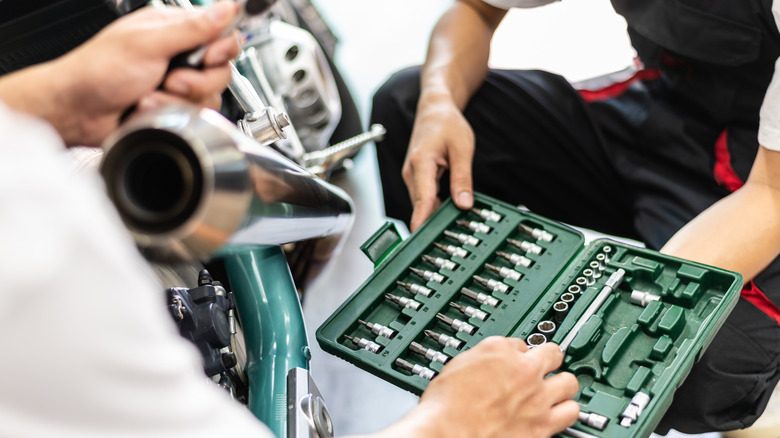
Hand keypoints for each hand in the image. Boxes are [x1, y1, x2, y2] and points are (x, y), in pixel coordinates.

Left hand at [4, 2, 240, 145]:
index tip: (207, 57)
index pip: (222, 34)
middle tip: (171, 79)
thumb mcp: (149, 44)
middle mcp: (179, 55)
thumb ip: (192, 28)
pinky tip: (148, 106)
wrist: (77, 110)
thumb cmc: (99, 70)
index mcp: (173, 29)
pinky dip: (171, 113)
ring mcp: (177, 82)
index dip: (222, 49)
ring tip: (152, 95)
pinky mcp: (174, 106)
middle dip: (197, 81)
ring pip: (209, 95)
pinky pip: (194, 114)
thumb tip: (226, 7)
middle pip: (221, 70)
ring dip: (178, 100)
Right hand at [371, 337, 579, 437]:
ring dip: (562, 387)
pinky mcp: (543, 426)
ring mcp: (537, 398)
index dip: (518, 353)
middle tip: (542, 371)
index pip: (521, 343)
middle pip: (554, 355)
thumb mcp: (458, 365)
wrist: (447, 432)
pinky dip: (564, 413)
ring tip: (554, 393)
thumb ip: (483, 360)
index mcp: (499, 350)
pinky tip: (555, 415)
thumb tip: (490, 364)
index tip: (518, 359)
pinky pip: (570, 414)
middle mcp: (524, 370)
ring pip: (569, 384)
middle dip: (549, 363)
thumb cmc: (445, 406)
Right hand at [403, 92, 475, 230]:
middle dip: (433, 222)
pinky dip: (434, 206)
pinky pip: (424, 197)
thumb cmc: (447, 124)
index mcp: (421, 162)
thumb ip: (462, 178)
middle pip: (421, 205)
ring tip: (451, 228)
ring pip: (422, 203)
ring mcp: (412, 175)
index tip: (421, 238)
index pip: (422, 198)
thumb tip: (464, 204)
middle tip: (450, 239)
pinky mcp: (416, 177)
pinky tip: (447, 212)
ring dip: (434, 214)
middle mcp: (412, 172)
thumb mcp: (462, 149)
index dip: (422, 220)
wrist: (434, 110)